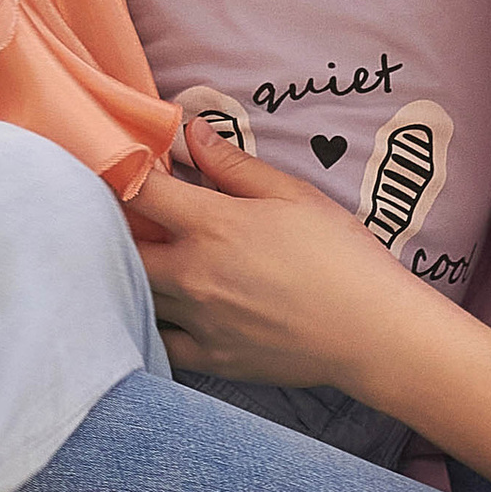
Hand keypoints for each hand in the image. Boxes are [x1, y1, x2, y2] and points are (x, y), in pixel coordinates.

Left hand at [127, 127, 422, 393]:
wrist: (373, 332)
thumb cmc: (342, 256)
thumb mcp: (294, 195)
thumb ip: (235, 165)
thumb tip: (193, 133)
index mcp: (212, 225)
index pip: (138, 192)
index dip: (119, 173)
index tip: (118, 167)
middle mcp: (193, 273)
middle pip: (123, 247)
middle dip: (117, 228)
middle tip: (127, 216)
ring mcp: (198, 320)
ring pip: (135, 295)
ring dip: (133, 273)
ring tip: (146, 258)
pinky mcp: (211, 357)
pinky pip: (159, 343)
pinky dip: (151, 326)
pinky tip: (163, 312)